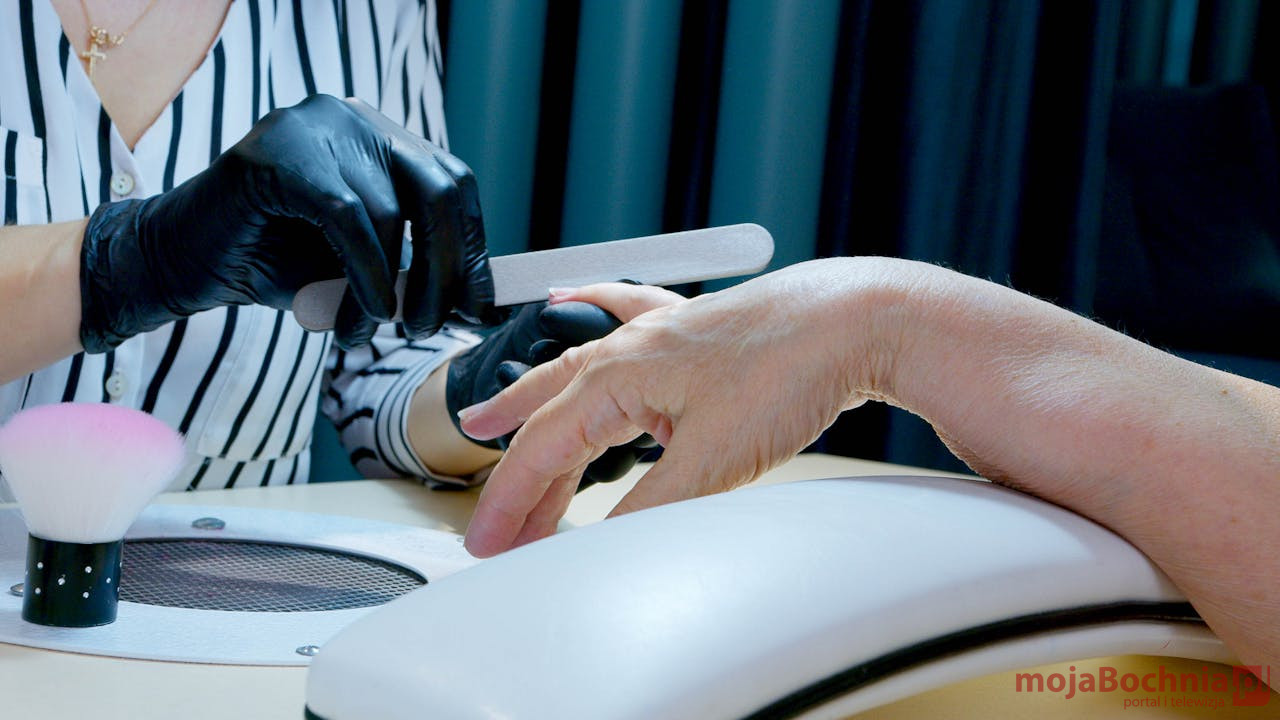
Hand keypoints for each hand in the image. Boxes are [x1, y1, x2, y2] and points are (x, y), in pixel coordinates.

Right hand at [78, 94, 494, 351]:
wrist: (181, 262)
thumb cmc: (275, 265)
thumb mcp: (361, 269)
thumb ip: (412, 271)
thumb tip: (477, 305)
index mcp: (379, 137)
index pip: (453, 186)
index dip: (473, 251)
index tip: (477, 312)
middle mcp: (352, 118)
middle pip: (439, 191)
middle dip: (447, 271)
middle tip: (432, 328)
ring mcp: (315, 127)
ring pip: (392, 212)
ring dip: (393, 289)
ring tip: (372, 331)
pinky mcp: (280, 153)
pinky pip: (349, 217)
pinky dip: (364, 275)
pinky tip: (356, 316)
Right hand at [457, 269, 873, 556]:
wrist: (856, 318)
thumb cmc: (790, 367)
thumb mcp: (712, 459)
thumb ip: (649, 507)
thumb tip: (603, 544)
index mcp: (617, 375)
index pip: (541, 448)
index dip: (509, 502)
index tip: (487, 542)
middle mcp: (628, 348)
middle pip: (551, 417)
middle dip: (518, 474)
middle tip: (495, 523)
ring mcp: (661, 335)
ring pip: (578, 376)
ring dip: (537, 408)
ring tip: (494, 421)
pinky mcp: (693, 333)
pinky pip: (623, 315)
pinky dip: (589, 311)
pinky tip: (569, 297)